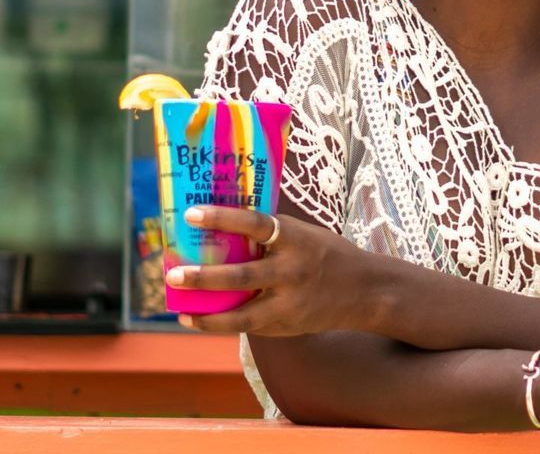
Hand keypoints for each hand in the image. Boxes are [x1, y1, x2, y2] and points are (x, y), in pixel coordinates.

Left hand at [167, 206, 381, 337]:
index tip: (191, 213)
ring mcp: (289, 302)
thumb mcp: (306, 235)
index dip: (223, 218)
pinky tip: (196, 319)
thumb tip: (224, 226)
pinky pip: (247, 326)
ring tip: (180, 307)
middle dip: (204, 276)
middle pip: (241, 275)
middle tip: (172, 273)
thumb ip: (272, 235)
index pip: (256, 223)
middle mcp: (292, 271)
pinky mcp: (286, 325)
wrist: (367, 291)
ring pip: (241, 313)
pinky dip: (219, 323)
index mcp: (297, 239)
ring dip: (206, 311)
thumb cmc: (329, 255)